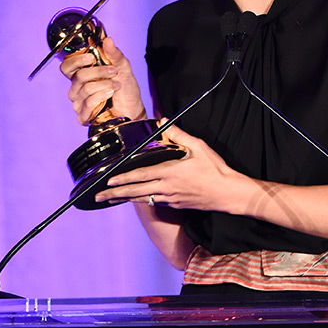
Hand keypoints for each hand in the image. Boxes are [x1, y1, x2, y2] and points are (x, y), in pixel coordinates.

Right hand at [60, 36, 145, 124]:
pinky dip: (101, 96)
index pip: (67, 66)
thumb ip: (115, 55)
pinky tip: (110, 94)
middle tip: (113, 71)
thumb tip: (108, 40)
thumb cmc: (126, 90)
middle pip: (77, 76)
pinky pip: (87, 103)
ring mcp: (79, 102)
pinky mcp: (83, 116)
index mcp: (83, 75)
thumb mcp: (123, 68)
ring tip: (116, 85)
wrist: (133, 110)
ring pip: (85, 89)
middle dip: (98, 72)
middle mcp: (78, 88)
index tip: (92, 57)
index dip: (76, 60)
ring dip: (104, 85)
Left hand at [94, 123, 244, 211]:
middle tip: (99, 195)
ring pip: (142, 199)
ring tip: (110, 199)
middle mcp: (167, 188)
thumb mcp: (199, 147)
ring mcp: (171, 199)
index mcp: (171, 172)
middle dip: (115, 194)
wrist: (228, 193)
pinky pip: (154, 202)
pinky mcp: (176, 205)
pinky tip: (134, 199)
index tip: (109, 180)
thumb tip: (164, 121)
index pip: (142, 175)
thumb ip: (179, 134)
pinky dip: (141, 200)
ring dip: (125, 199)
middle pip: (136, 192)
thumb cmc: (216, 170)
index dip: (124, 178)